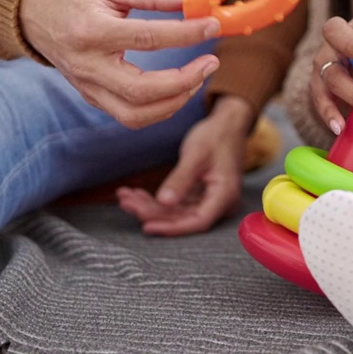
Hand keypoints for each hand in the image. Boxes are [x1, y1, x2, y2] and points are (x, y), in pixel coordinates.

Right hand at [20, 0, 221, 128]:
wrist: (32, 16)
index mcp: (91, 32)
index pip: (148, 39)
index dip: (186, 35)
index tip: (212, 26)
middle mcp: (88, 66)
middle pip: (141, 91)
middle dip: (184, 81)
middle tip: (211, 62)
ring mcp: (87, 87)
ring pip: (135, 114)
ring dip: (175, 102)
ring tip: (197, 77)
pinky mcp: (91, 97)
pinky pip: (129, 116)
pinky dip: (159, 109)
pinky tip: (178, 88)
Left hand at [115, 94, 252, 234]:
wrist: (227, 125)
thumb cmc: (216, 136)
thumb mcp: (196, 154)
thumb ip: (181, 179)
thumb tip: (164, 202)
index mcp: (225, 194)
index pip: (199, 221)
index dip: (172, 227)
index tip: (147, 226)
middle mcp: (220, 203)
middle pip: (184, 218)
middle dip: (153, 213)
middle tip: (126, 203)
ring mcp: (209, 201)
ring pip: (177, 213)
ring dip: (150, 207)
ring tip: (125, 197)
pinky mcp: (200, 196)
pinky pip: (176, 204)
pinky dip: (156, 200)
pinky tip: (136, 194)